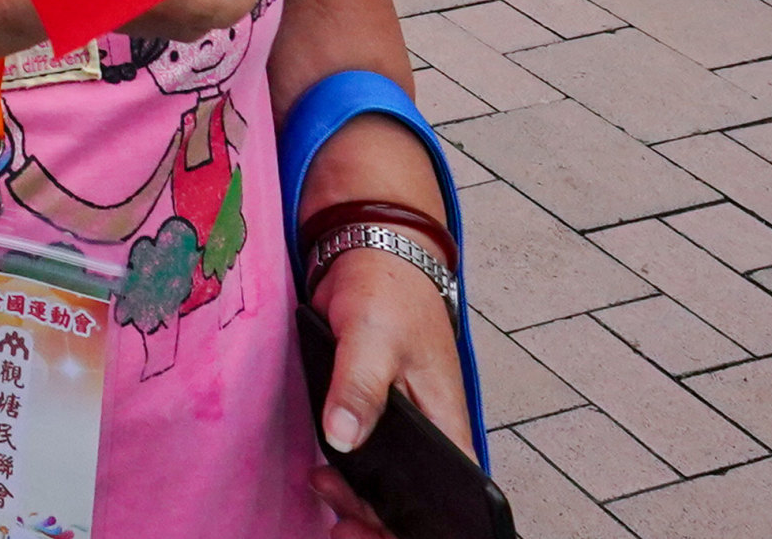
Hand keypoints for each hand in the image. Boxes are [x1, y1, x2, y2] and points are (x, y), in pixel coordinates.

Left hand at [307, 241, 470, 531]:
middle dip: (378, 522)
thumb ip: (358, 387)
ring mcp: (402, 432)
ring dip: (358, 505)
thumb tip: (344, 441)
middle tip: (340, 522)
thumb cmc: (388, 295)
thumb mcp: (372, 338)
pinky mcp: (373, 419)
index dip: (413, 523)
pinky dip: (348, 479)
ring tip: (324, 489)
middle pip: (415, 504)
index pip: (448, 500)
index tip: (373, 526)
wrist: (370, 259)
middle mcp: (431, 437)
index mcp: (447, 427)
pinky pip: (368, 466)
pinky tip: (323, 478)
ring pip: (390, 490)